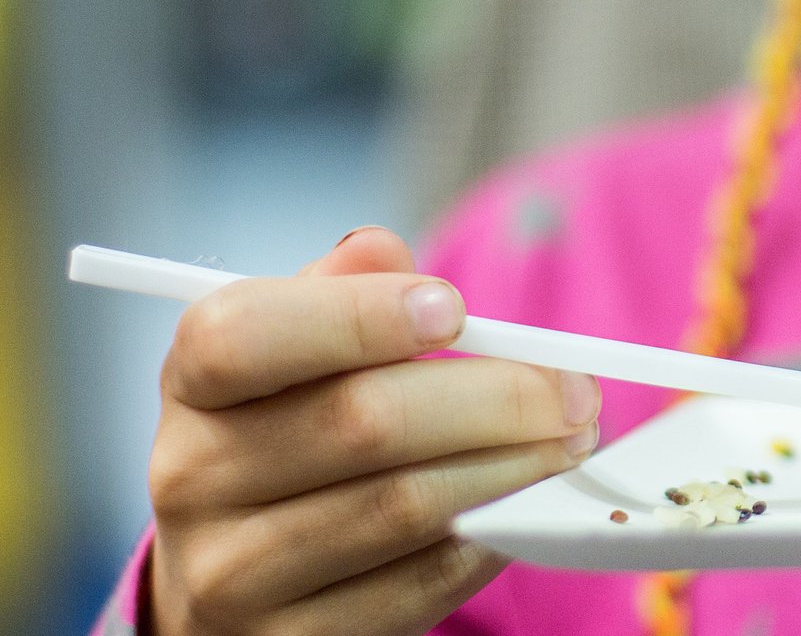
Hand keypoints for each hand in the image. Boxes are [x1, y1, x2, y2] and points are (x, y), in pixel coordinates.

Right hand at [145, 228, 601, 635]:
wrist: (241, 571)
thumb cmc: (294, 430)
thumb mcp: (298, 352)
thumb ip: (343, 292)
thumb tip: (384, 250)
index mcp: (193, 384)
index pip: (244, 336)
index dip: (358, 315)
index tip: (455, 308)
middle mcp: (192, 479)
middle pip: (361, 421)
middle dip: (497, 397)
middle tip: (575, 388)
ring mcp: (231, 574)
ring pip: (405, 505)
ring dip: (515, 467)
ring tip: (571, 440)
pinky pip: (421, 582)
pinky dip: (491, 536)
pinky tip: (526, 504)